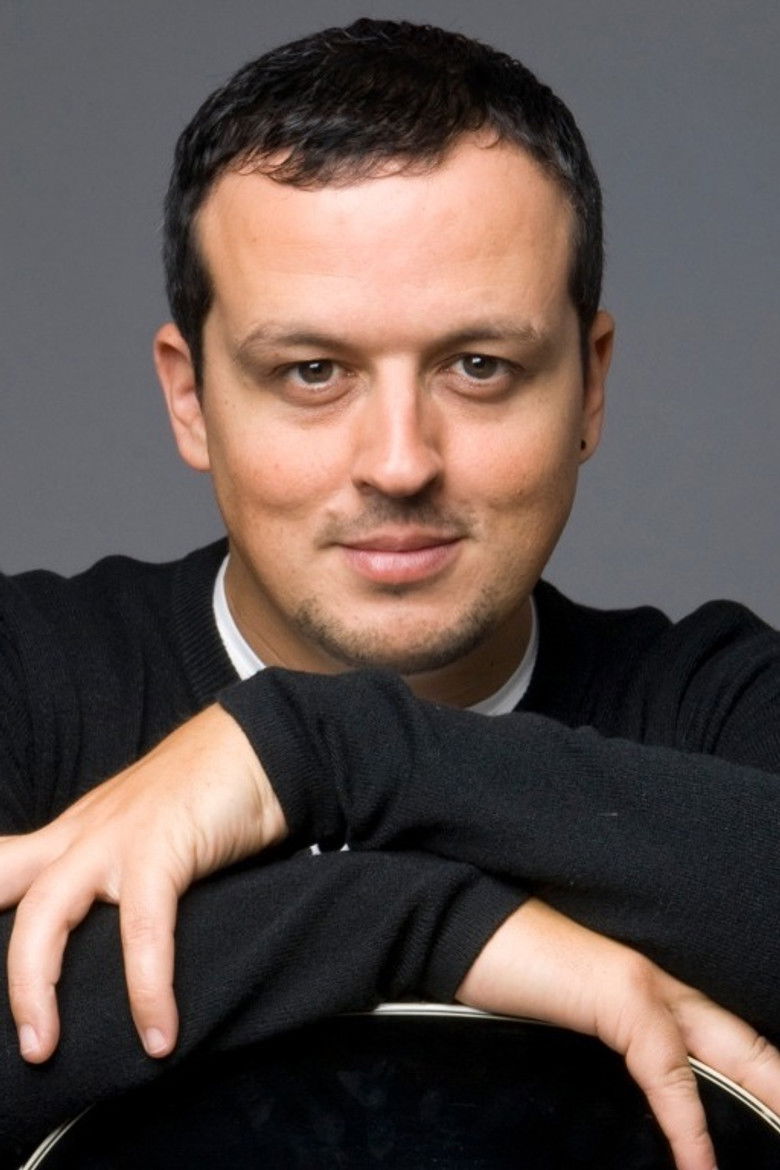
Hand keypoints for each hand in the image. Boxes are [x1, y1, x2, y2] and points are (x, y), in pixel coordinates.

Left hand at [0, 704, 286, 1062]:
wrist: (263, 745)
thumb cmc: (212, 792)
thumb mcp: (148, 830)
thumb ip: (119, 873)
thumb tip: (115, 932)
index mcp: (77, 832)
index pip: (3, 865)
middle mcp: (84, 833)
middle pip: (7, 887)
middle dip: (3, 964)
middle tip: (17, 1036)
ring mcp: (117, 837)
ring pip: (46, 910)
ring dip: (36, 987)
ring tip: (43, 1049)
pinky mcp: (161, 847)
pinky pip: (142, 929)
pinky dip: (147, 987)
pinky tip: (160, 1031)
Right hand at [457, 898, 779, 1169]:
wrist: (462, 927)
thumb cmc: (506, 971)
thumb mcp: (570, 1013)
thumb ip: (610, 1041)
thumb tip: (623, 1096)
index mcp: (654, 984)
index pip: (725, 1034)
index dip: (760, 1074)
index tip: (772, 1105)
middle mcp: (663, 980)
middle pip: (744, 1042)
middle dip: (776, 1083)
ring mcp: (647, 984)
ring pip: (729, 1051)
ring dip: (763, 1097)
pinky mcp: (621, 996)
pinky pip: (667, 1072)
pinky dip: (687, 1125)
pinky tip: (699, 1165)